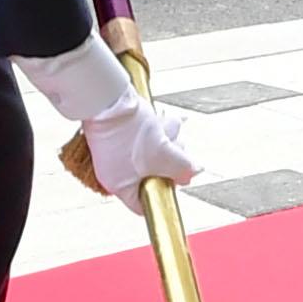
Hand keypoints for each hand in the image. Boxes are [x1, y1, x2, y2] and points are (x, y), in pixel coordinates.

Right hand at [78, 88, 197, 213]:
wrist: (109, 99)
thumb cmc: (127, 130)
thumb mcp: (163, 154)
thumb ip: (182, 168)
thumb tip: (193, 173)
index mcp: (120, 185)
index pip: (145, 203)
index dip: (164, 192)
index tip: (177, 181)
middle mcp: (116, 172)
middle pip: (153, 174)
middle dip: (169, 158)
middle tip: (176, 147)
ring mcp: (117, 152)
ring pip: (152, 152)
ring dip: (167, 139)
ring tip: (168, 127)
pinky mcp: (121, 134)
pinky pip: (146, 138)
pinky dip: (157, 130)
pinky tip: (163, 121)